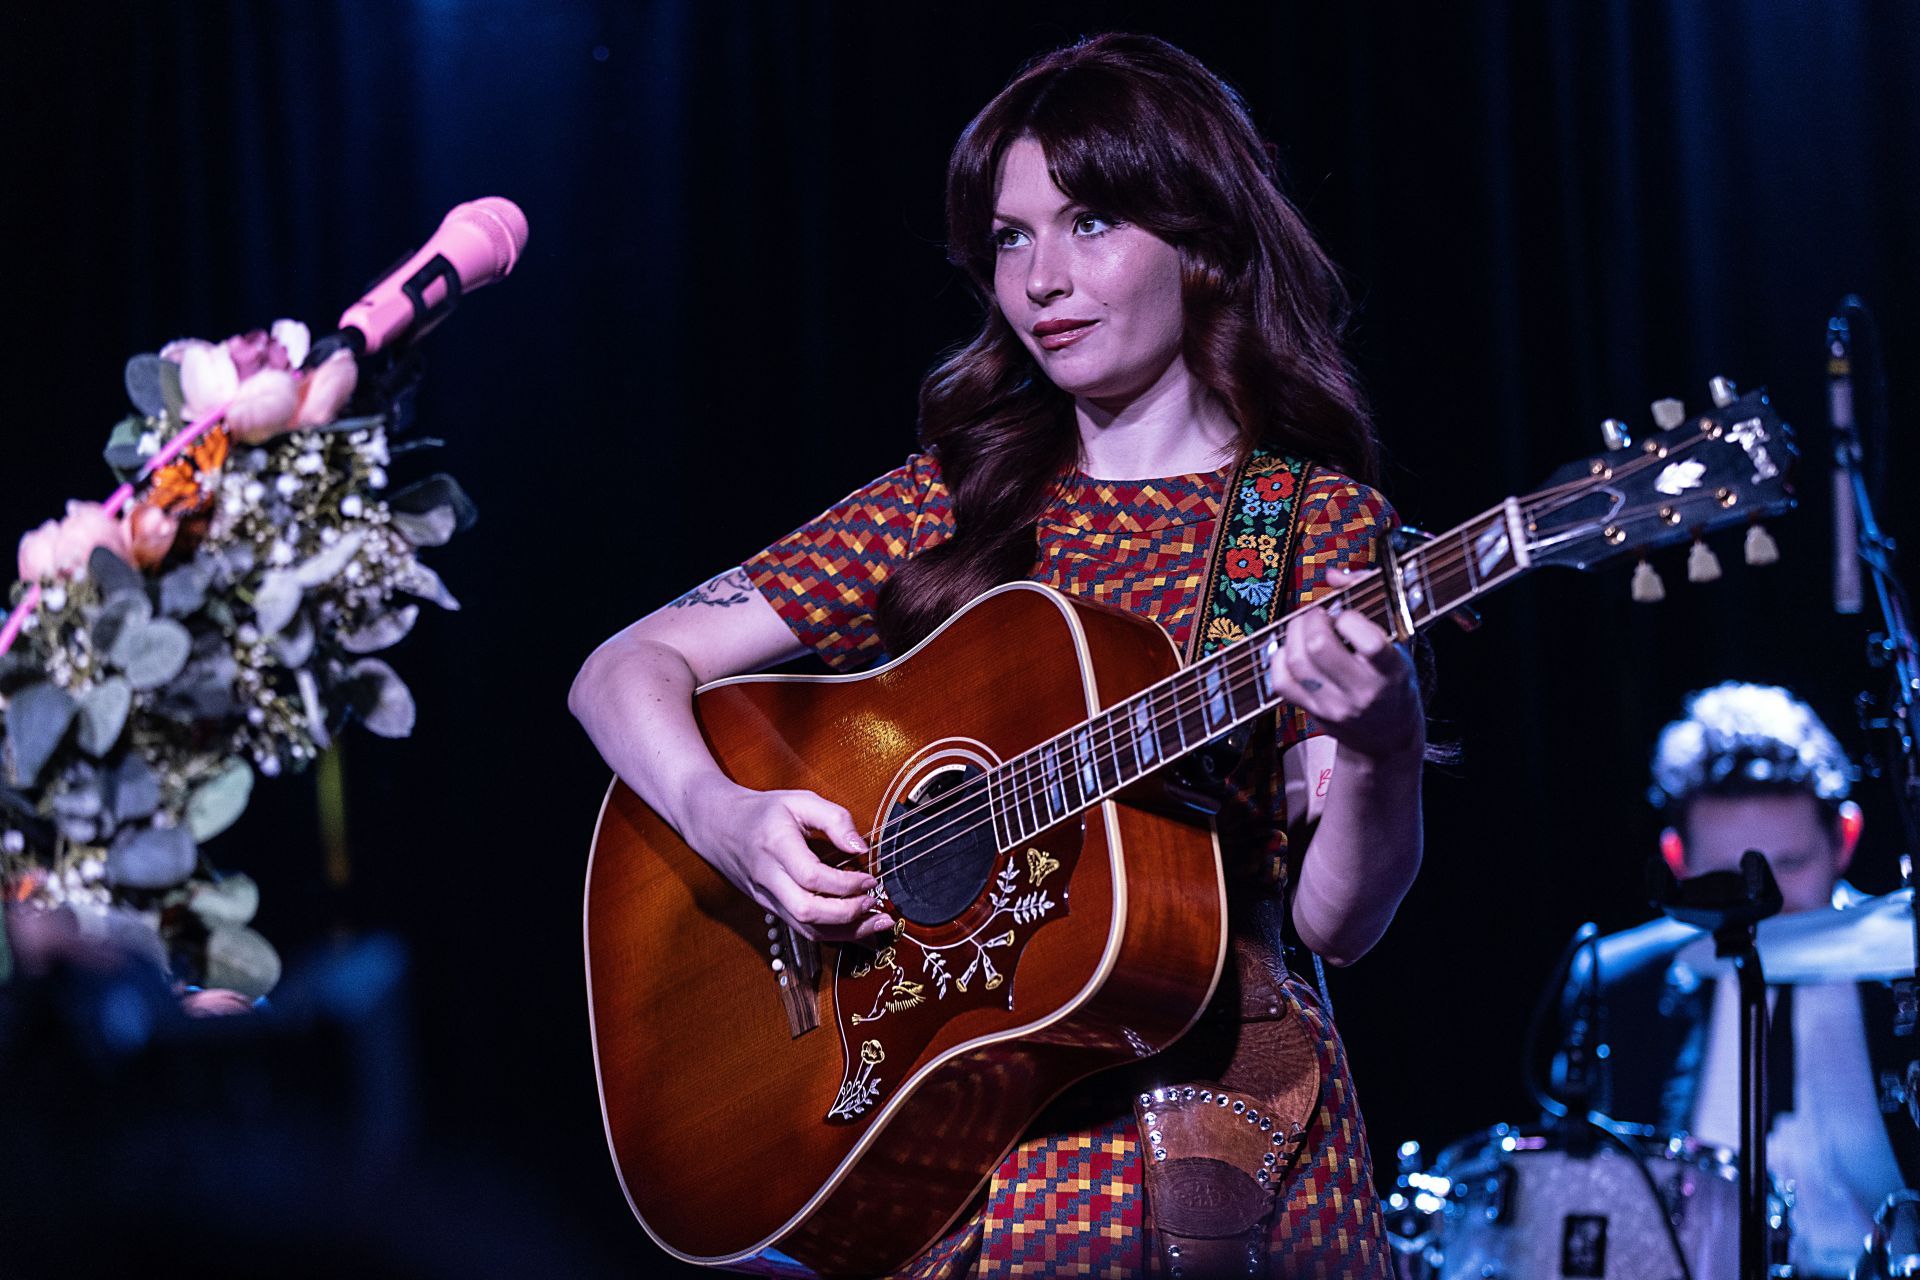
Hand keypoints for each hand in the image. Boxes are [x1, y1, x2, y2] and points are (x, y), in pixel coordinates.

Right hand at [678, 775, 895, 942]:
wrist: (718, 826)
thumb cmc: (762, 812)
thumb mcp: (799, 800)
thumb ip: (834, 818)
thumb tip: (861, 848)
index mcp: (775, 845)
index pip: (810, 875)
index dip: (845, 883)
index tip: (870, 879)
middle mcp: (768, 877)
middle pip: (806, 910)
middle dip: (846, 915)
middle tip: (875, 905)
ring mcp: (767, 897)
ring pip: (804, 927)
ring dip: (844, 933)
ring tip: (876, 925)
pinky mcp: (770, 908)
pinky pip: (801, 929)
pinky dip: (831, 935)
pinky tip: (856, 930)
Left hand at [1266, 566, 1423, 761]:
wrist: (1388, 737)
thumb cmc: (1394, 680)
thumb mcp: (1398, 643)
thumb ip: (1369, 600)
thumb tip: (1331, 575)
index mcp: (1392, 672)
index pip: (1370, 643)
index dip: (1349, 618)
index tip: (1347, 615)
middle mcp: (1363, 692)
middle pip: (1320, 648)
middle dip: (1312, 620)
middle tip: (1318, 615)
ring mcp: (1334, 706)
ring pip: (1297, 662)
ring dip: (1293, 634)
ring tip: (1305, 627)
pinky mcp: (1312, 713)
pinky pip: (1281, 682)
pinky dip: (1279, 658)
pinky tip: (1292, 650)